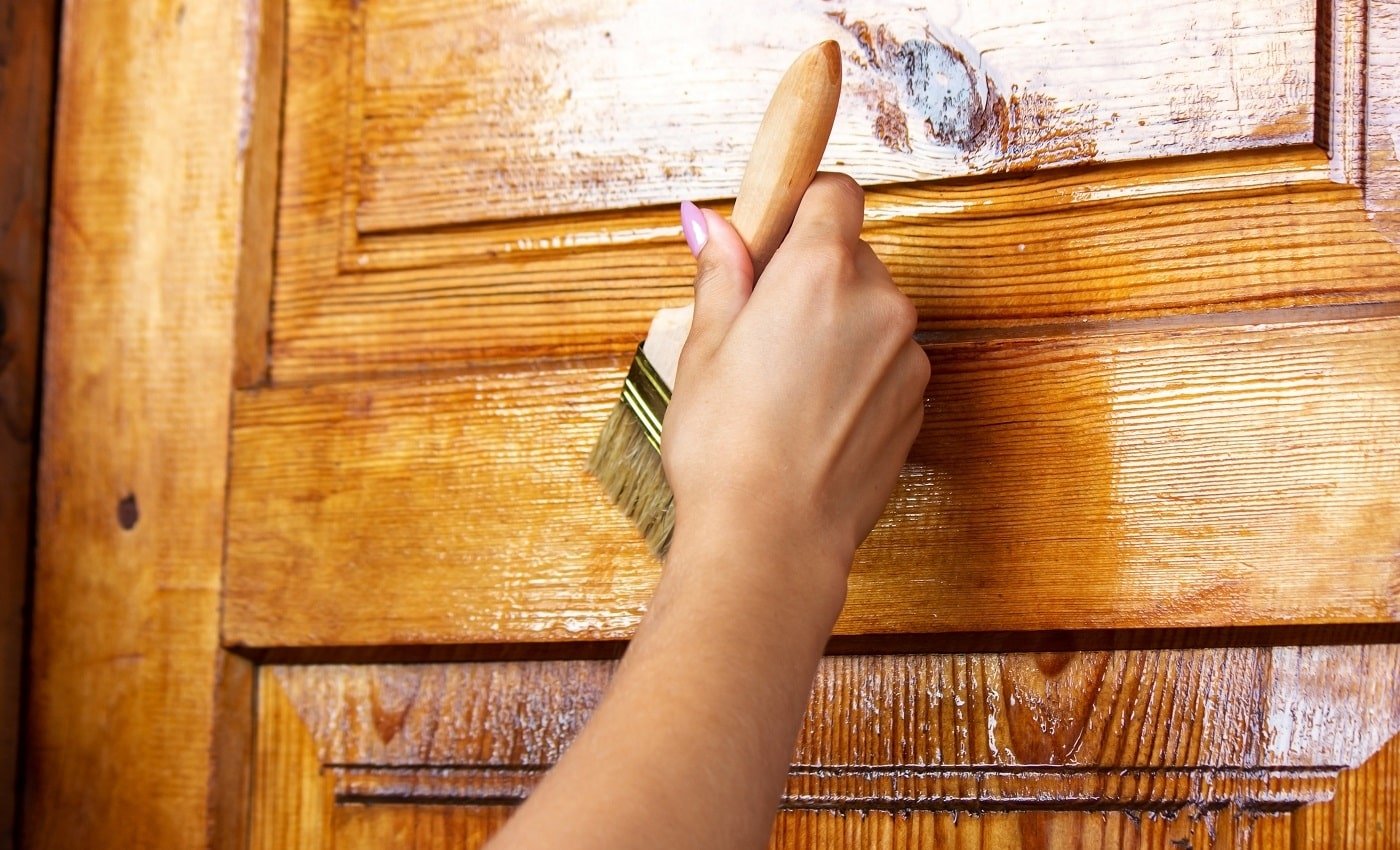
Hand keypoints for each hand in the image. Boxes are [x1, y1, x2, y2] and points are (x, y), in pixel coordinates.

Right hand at [662, 173, 929, 605]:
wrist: (772, 540)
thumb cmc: (726, 448)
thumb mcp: (703, 348)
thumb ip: (722, 274)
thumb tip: (713, 225)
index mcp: (820, 271)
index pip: (835, 193)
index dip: (801, 208)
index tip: (772, 238)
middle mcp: (880, 302)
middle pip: (852, 256)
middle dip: (811, 276)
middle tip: (761, 328)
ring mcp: (908, 356)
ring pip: (872, 312)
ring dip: (838, 327)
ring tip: (785, 386)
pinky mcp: (918, 402)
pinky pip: (888, 361)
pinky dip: (858, 372)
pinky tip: (813, 416)